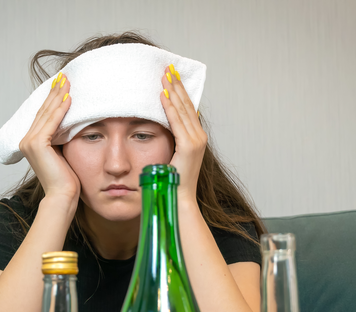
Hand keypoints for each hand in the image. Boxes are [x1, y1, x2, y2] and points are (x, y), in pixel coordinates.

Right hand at [19, 72, 79, 204]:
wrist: (62, 196)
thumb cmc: (66, 179)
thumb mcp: (64, 152)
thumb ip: (62, 137)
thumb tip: (72, 122)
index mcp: (31, 142)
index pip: (43, 115)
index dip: (52, 99)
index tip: (61, 84)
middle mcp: (26, 140)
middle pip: (44, 111)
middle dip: (55, 92)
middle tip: (64, 76)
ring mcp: (29, 142)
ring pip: (47, 113)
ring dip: (58, 96)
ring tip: (67, 81)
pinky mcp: (37, 144)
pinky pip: (51, 122)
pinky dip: (60, 109)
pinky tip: (69, 98)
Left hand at [160, 65, 207, 202]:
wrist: (178, 199)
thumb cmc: (171, 183)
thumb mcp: (169, 157)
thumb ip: (167, 142)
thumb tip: (156, 131)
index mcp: (195, 138)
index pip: (186, 109)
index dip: (179, 91)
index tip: (170, 76)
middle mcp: (198, 137)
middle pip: (186, 105)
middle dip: (176, 85)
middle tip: (167, 67)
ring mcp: (196, 141)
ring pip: (182, 110)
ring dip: (173, 90)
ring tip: (165, 74)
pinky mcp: (189, 147)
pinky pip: (176, 122)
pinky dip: (169, 107)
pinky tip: (162, 94)